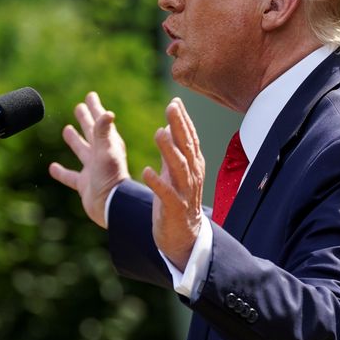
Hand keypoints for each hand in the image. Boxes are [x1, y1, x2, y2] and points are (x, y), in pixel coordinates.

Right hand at [49, 92, 129, 228]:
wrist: (111, 206)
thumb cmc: (111, 177)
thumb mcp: (107, 151)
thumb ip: (104, 132)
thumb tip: (107, 112)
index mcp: (108, 144)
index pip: (100, 121)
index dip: (95, 108)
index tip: (90, 95)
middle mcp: (101, 155)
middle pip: (91, 132)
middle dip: (86, 119)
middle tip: (79, 106)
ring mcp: (92, 169)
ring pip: (81, 150)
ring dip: (75, 140)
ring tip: (67, 129)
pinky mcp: (84, 184)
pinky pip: (70, 176)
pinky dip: (61, 172)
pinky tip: (52, 167)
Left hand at [142, 98, 204, 270]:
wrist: (184, 238)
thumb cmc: (178, 202)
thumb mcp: (175, 173)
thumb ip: (172, 151)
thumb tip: (168, 126)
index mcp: (192, 166)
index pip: (189, 139)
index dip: (183, 120)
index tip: (175, 101)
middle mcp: (192, 176)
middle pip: (187, 148)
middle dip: (180, 127)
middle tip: (172, 107)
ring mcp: (185, 193)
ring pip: (179, 168)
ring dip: (169, 150)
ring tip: (159, 132)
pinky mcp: (175, 209)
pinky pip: (166, 194)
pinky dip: (157, 183)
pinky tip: (146, 171)